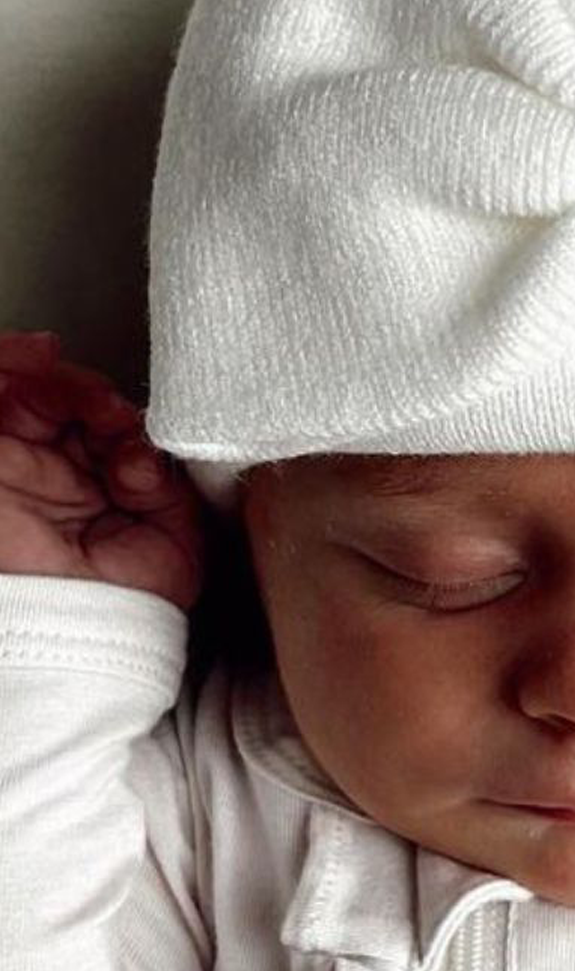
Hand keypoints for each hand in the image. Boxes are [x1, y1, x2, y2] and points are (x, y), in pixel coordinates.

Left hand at [0, 329, 205, 611]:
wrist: (52, 628)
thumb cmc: (6, 559)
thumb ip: (0, 396)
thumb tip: (35, 348)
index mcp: (7, 462)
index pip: (24, 390)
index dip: (28, 363)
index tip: (37, 350)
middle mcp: (53, 471)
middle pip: (72, 398)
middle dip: (75, 385)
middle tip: (76, 389)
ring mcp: (103, 489)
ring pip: (119, 420)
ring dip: (112, 414)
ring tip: (108, 426)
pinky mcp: (157, 511)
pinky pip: (157, 462)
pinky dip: (144, 459)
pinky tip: (131, 479)